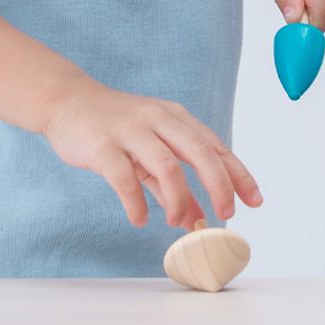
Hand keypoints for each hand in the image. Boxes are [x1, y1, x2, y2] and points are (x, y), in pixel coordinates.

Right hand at [43, 76, 262, 229]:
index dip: (238, 174)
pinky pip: (124, 176)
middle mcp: (158, 119)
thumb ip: (173, 185)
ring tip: (177, 222)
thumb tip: (196, 218)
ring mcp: (130, 130)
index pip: (216, 146)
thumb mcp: (151, 151)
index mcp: (175, 118)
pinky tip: (139, 219)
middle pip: (199, 151)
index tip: (255, 200)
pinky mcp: (103, 144)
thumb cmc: (117, 128)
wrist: (69, 102)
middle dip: (218, 185)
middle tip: (226, 215)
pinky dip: (136, 201)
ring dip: (177, 199)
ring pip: (165, 165)